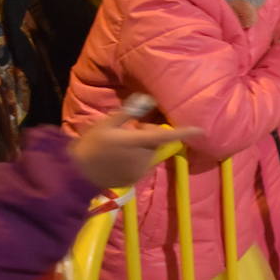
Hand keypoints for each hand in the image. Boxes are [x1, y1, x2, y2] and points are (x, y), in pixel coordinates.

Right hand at [70, 109, 202, 188]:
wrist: (77, 173)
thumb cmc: (92, 144)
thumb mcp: (107, 123)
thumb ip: (129, 112)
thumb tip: (148, 99)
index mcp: (139, 142)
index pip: (166, 136)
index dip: (185, 133)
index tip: (201, 131)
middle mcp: (143, 158)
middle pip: (154, 141)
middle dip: (146, 134)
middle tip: (127, 130)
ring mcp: (139, 170)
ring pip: (148, 152)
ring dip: (140, 146)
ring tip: (119, 145)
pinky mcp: (134, 179)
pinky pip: (142, 164)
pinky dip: (135, 158)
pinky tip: (118, 157)